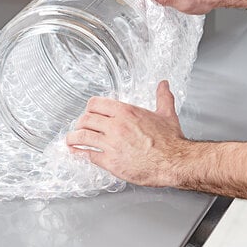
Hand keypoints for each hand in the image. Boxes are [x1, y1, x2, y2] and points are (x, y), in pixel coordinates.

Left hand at [65, 81, 189, 186]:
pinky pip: (89, 155)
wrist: (176, 162)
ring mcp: (112, 144)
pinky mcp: (111, 162)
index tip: (88, 112)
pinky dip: (80, 153)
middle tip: (79, 127)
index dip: (89, 108)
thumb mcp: (166, 114)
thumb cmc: (172, 141)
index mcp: (125, 111)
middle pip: (86, 119)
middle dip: (80, 123)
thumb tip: (163, 85)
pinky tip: (77, 153)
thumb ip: (162, 97)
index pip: (96, 104)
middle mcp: (116, 126)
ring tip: (71, 139)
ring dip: (73, 137)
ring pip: (83, 136)